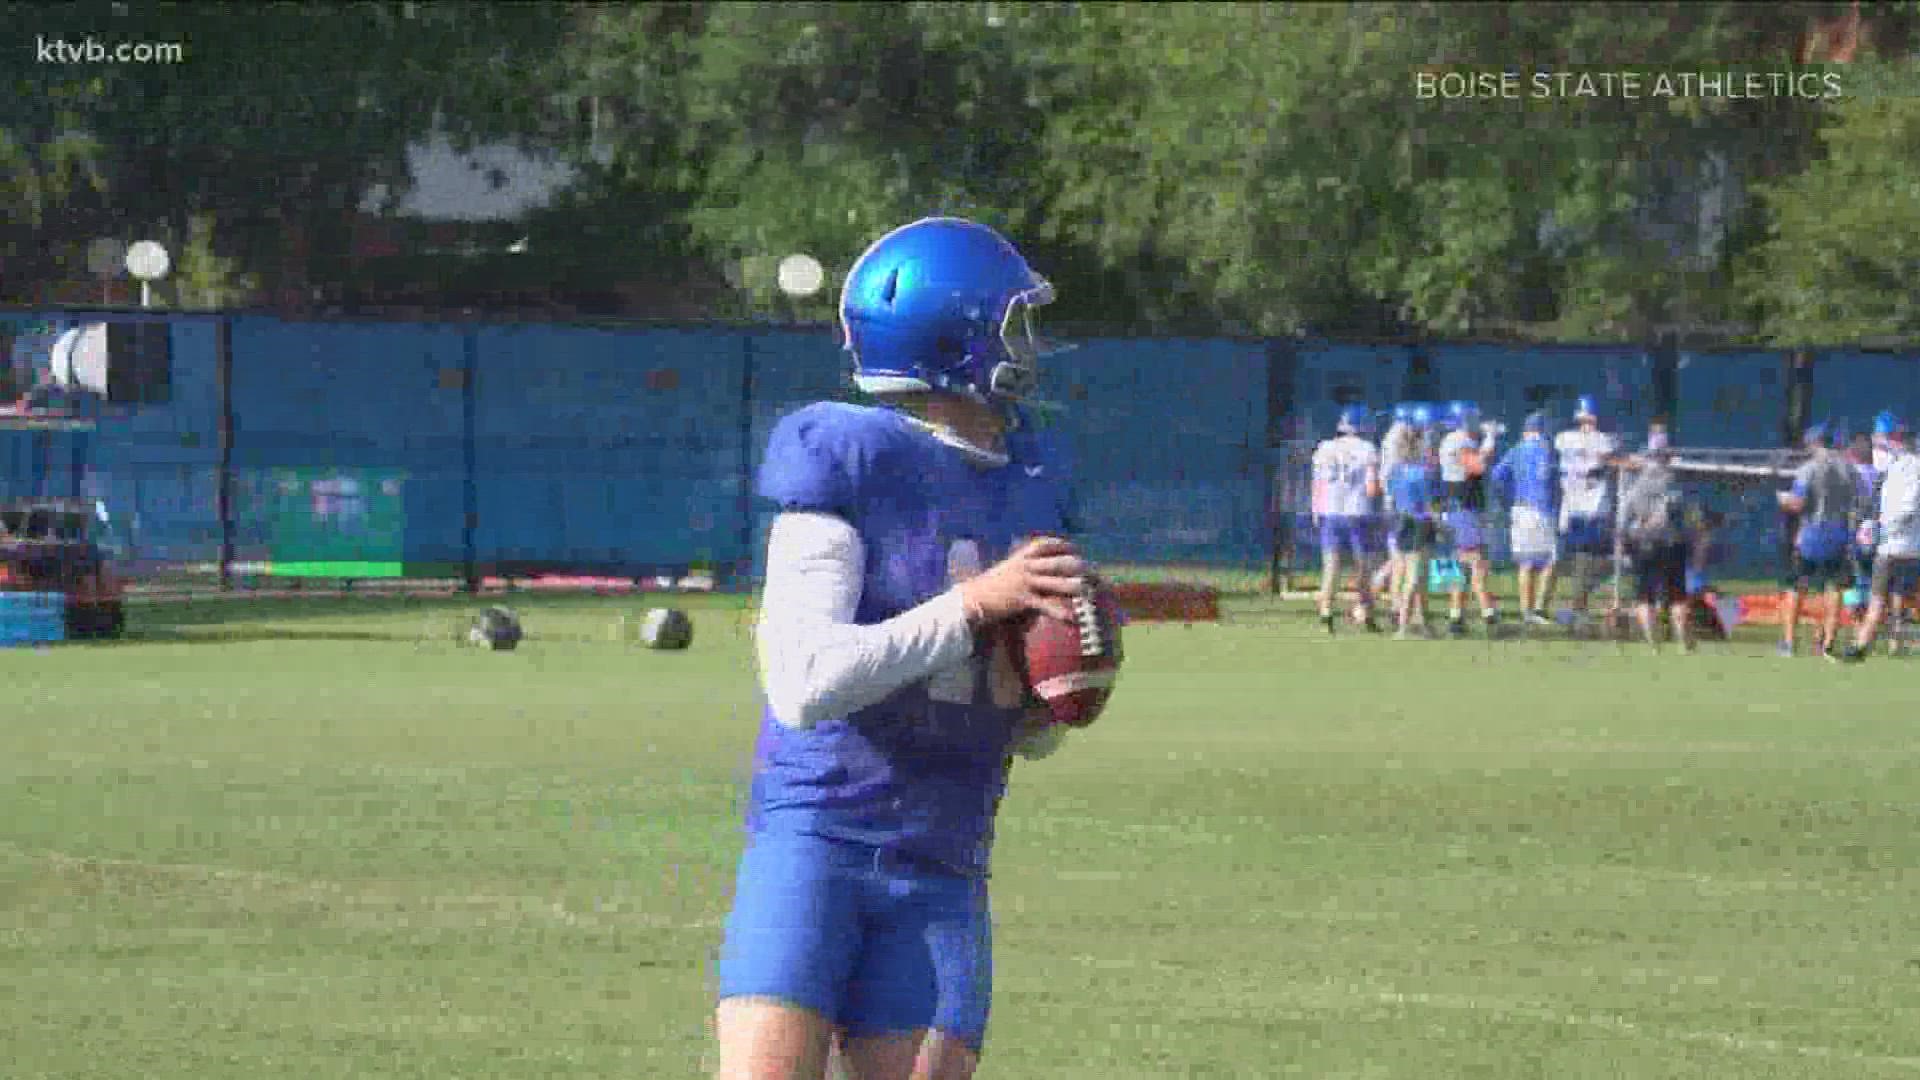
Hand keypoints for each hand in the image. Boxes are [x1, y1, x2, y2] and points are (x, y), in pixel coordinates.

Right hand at [959, 535, 1084, 625]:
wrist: (974, 597)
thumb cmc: (994, 583)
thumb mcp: (1010, 566)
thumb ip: (1027, 562)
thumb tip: (1043, 562)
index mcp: (1023, 555)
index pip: (1049, 545)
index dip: (1065, 547)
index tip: (1077, 550)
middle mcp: (1027, 565)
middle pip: (1059, 563)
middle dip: (1079, 567)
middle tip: (1094, 573)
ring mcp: (1026, 581)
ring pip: (1056, 582)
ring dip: (1074, 587)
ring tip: (1089, 592)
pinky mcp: (1023, 599)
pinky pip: (1046, 605)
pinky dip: (1059, 612)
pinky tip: (1070, 618)